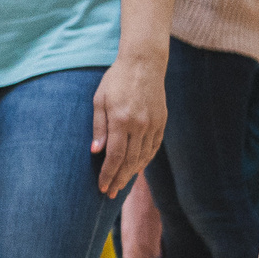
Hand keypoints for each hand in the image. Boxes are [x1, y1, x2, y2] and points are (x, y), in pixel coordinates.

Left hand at [91, 54, 166, 197]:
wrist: (144, 64)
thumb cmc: (116, 80)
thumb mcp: (100, 100)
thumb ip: (98, 127)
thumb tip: (96, 152)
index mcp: (122, 120)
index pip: (115, 156)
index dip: (108, 174)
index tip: (102, 187)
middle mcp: (140, 125)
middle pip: (130, 161)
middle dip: (119, 179)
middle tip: (110, 193)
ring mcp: (154, 124)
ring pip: (143, 156)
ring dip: (131, 173)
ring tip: (121, 185)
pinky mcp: (162, 122)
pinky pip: (154, 147)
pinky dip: (145, 160)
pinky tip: (137, 169)